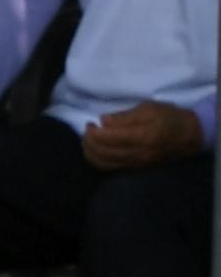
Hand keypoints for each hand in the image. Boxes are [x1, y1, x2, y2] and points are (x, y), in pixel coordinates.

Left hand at [84, 100, 202, 172]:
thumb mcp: (150, 108)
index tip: (90, 123)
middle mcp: (138, 152)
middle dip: (88, 142)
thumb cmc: (170, 117)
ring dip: (89, 152)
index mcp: (143, 135)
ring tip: (88, 141)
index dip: (94, 132)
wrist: (189, 136)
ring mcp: (135, 163)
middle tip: (87, 131)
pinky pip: (109, 168)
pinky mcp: (134, 168)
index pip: (109, 137)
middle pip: (102, 152)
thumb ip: (125, 116)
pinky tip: (95, 151)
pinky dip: (97, 160)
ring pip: (103, 163)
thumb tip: (103, 121)